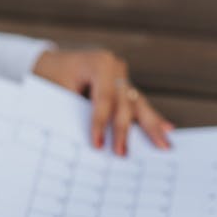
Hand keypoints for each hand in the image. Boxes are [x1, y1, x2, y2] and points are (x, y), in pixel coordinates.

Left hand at [32, 49, 173, 154]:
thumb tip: (89, 143)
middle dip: (123, 131)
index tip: (98, 145)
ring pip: (138, 105)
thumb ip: (74, 112)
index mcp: (99, 63)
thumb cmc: (49, 78)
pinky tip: (167, 130)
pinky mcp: (124, 88)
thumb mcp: (56, 91)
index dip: (100, 123)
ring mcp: (122, 77)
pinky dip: (151, 119)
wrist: (50, 64)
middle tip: (122, 154)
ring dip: (151, 127)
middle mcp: (116, 68)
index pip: (103, 98)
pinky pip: (138, 106)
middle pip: (124, 103)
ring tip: (164, 145)